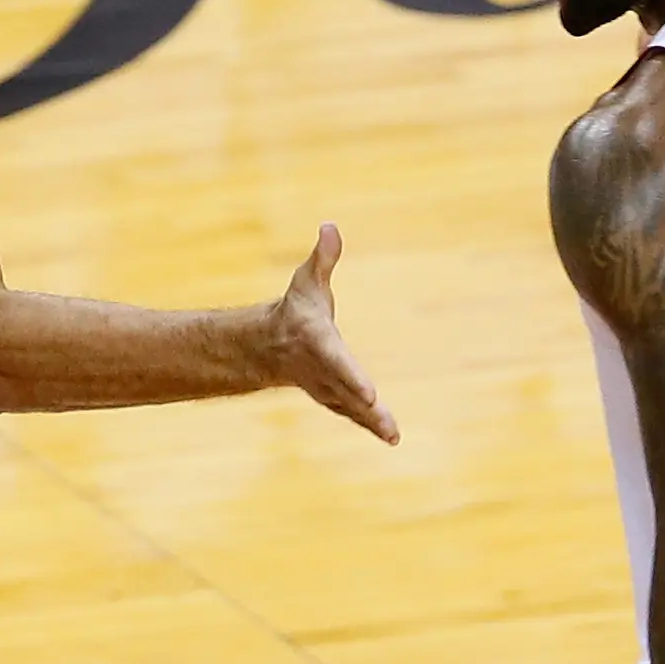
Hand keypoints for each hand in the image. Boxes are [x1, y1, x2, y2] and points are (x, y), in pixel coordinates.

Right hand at [267, 224, 398, 443]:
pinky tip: (391, 436)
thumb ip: (323, 259)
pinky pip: (353, 413)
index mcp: (317, 343)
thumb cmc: (296, 310)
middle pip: (345, 389)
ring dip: (371, 421)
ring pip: (350, 407)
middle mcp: (322, 370)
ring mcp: (327, 388)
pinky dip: (370, 424)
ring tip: (393, 435)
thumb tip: (331, 227)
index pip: (336, 360)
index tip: (369, 392)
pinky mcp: (335, 398)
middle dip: (362, 403)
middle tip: (380, 413)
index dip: (352, 376)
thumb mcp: (308, 281)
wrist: (271, 347)